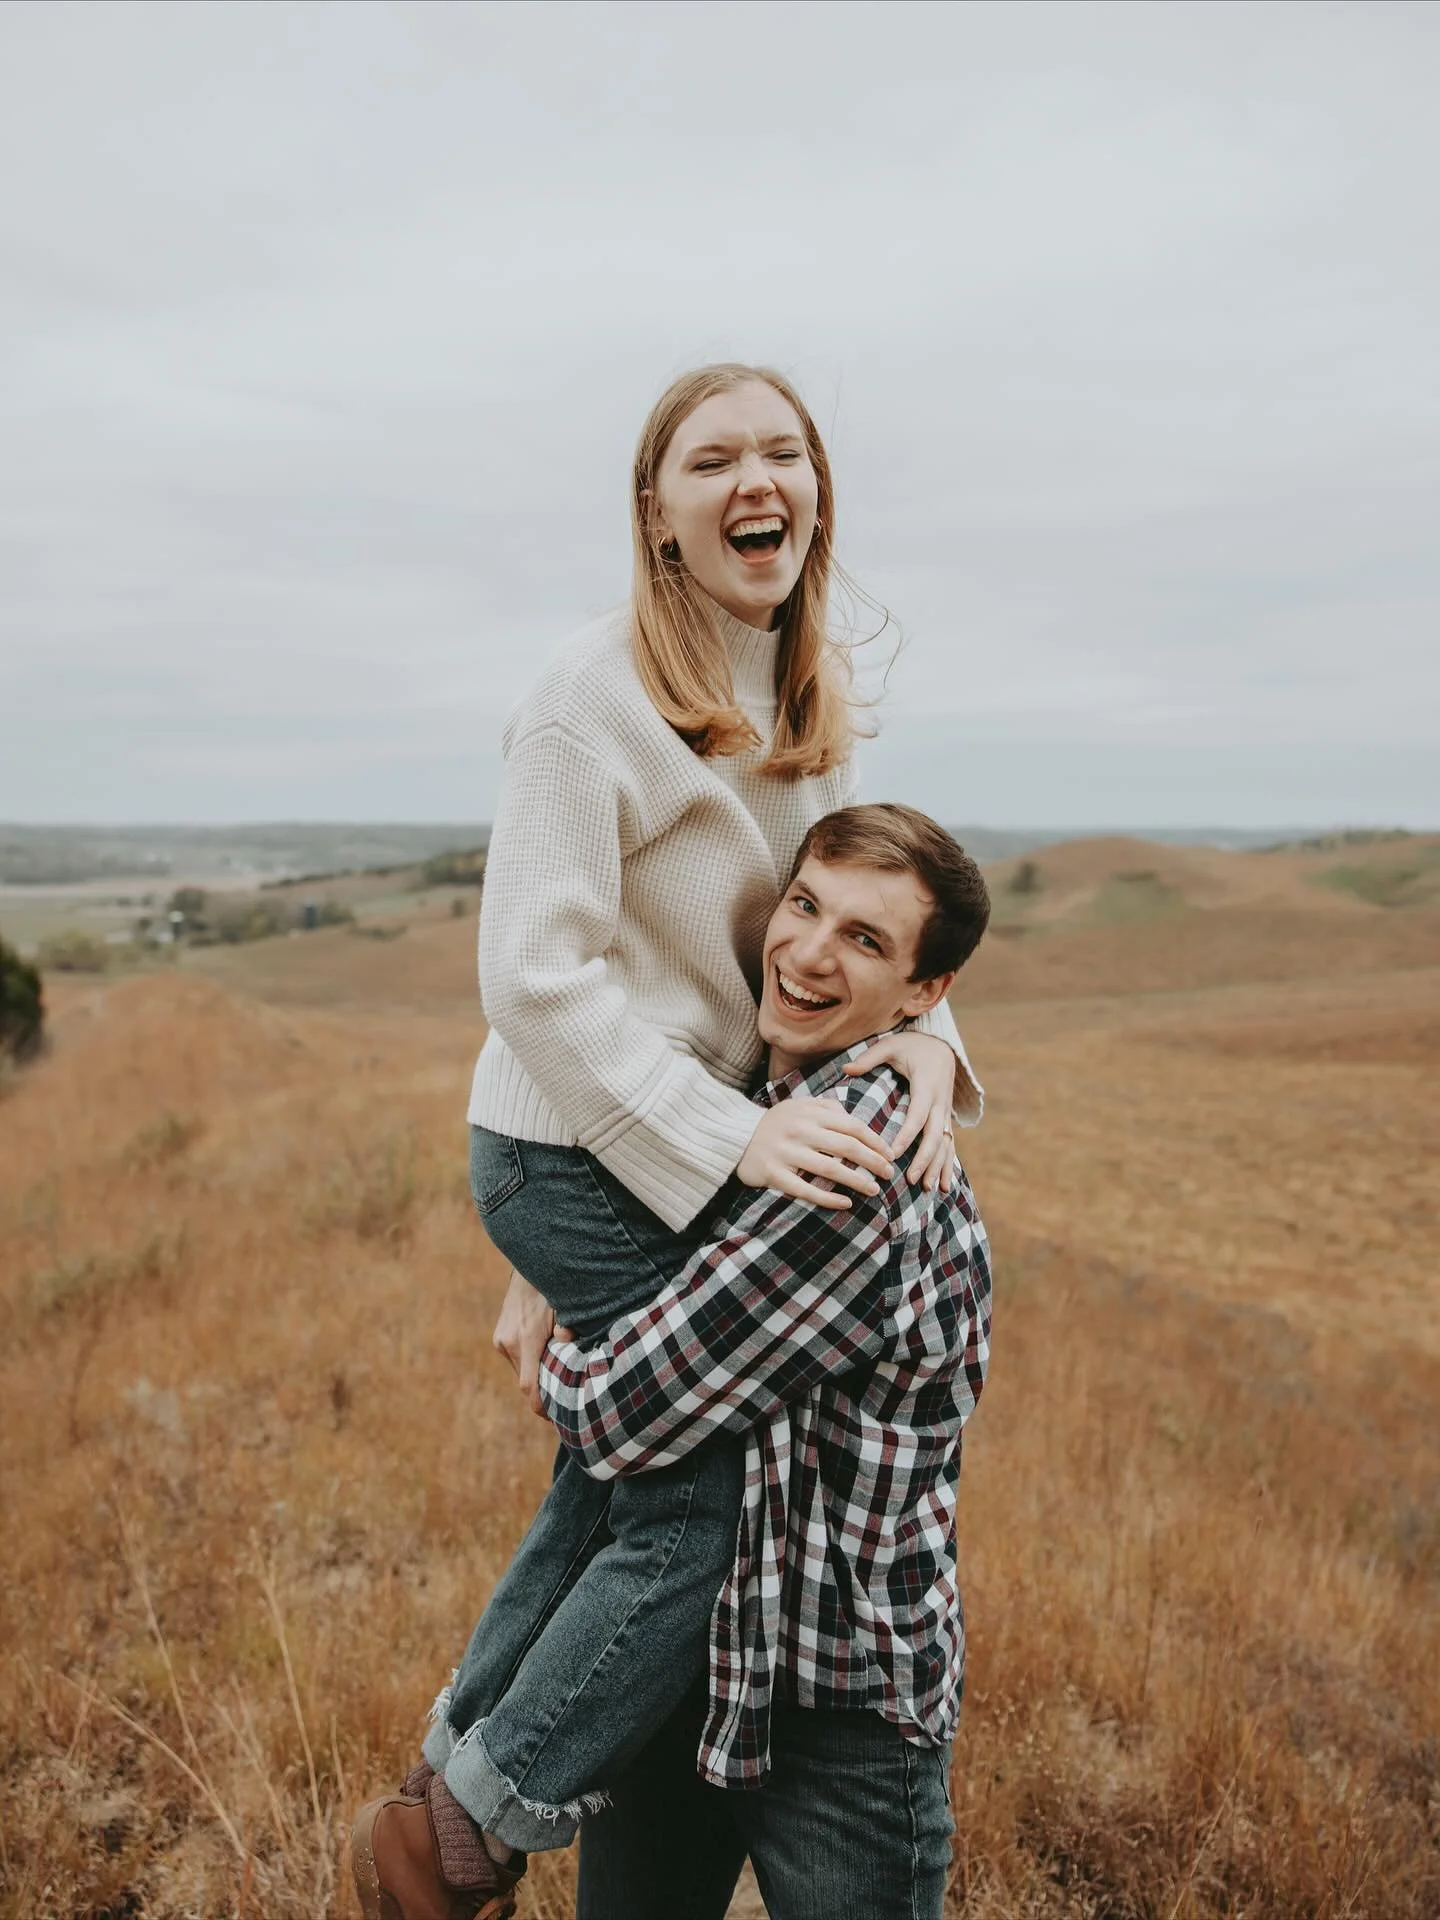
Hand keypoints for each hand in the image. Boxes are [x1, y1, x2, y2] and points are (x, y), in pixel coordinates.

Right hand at [492, 1267, 555, 1417]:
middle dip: (543, 1390)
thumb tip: (566, 1340)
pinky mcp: (499, 1335)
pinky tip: (545, 1352)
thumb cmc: (554, 1287)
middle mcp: (508, 1341)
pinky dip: (530, 1361)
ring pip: (521, 1370)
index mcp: (526, 1338)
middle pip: (526, 1381)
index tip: (554, 1419)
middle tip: (566, 1398)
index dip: (541, 1407)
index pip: (529, 1387)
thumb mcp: (566, 1306)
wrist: (530, 1263)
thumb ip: (568, 1327)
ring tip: (558, 1371)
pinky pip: (516, 1357)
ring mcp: (501, 1338)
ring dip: (536, 1373)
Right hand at [736, 1097, 893, 1210]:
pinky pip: (805, 1189)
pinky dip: (828, 1199)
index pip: (852, 1126)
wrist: (735, 1137)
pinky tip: (846, 1203)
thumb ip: (826, 1107)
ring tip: (874, 1189)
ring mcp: (786, 1153)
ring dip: (856, 1180)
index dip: (875, 1141)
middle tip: (888, 1174)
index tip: (890, 1154)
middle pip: (846, 1147)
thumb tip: (853, 1117)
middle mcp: (799, 1131)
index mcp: (810, 1113)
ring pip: (829, 1169)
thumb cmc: (775, 1123)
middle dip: (873, 1161)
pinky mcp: (773, 1174)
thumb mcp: (799, 1105)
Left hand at [844, 1030, 955, 1191]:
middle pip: (935, 1135)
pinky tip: (945, 1185)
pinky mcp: (947, 1117)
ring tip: (929, 1188)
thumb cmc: (912, 1044)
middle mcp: (939, 1102)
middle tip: (912, 1180)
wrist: (941, 1043)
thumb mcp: (890, 1045)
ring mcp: (946, 1111)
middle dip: (925, 1159)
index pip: (916, 1116)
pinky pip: (950, 1143)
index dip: (906, 1136)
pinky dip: (948, 1164)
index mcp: (926, 1086)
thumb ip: (869, 1058)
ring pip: (946, 1143)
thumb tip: (845, 1069)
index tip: (892, 1153)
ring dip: (938, 1166)